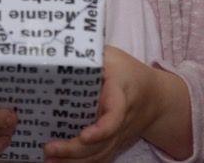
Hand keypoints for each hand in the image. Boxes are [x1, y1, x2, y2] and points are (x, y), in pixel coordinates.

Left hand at [42, 46, 190, 162]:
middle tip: (49, 148)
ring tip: (48, 159)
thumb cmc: (127, 72)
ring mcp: (119, 135)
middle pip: (102, 142)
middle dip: (75, 150)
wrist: (155, 97)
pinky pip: (101, 158)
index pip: (115, 116)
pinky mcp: (115, 143)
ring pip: (100, 154)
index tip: (83, 136)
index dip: (101, 130)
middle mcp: (122, 120)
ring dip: (74, 161)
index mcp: (121, 95)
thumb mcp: (111, 56)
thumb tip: (58, 52)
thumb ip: (89, 54)